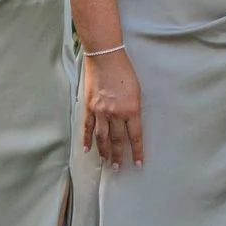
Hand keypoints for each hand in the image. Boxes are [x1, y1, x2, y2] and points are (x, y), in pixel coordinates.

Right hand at [80, 48, 144, 168]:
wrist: (105, 58)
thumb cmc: (124, 71)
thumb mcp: (137, 91)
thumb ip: (134, 109)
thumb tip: (131, 124)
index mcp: (131, 109)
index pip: (135, 136)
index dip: (137, 151)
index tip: (138, 164)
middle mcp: (115, 113)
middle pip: (117, 140)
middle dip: (118, 156)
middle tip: (118, 167)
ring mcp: (100, 111)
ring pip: (102, 137)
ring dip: (104, 151)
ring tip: (106, 162)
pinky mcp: (89, 107)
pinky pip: (87, 127)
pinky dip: (86, 139)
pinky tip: (87, 149)